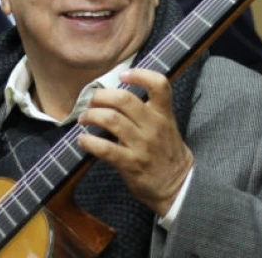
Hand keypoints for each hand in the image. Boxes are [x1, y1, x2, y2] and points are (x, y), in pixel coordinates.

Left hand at [77, 68, 193, 215]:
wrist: (178, 186)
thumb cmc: (166, 152)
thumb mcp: (165, 125)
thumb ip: (146, 110)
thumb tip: (113, 96)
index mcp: (163, 114)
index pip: (159, 85)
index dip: (140, 74)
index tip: (122, 75)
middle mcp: (154, 126)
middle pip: (124, 99)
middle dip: (101, 96)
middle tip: (91, 101)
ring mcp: (143, 145)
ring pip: (111, 120)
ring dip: (91, 116)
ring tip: (84, 118)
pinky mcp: (131, 164)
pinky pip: (105, 149)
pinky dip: (89, 142)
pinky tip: (82, 140)